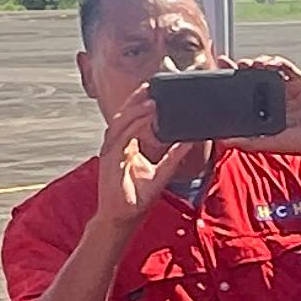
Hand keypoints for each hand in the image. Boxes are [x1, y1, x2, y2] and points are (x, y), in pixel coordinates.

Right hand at [92, 93, 211, 231]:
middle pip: (125, 114)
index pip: (132, 117)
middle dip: (137, 98)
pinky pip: (122, 138)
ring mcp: (111, 151)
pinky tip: (145, 118)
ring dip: (136, 109)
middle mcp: (116, 144)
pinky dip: (134, 126)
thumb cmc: (137, 197)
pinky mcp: (110, 161)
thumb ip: (174, 154)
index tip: (155, 88)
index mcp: (126, 144)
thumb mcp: (162, 171)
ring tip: (152, 99)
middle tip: (152, 84)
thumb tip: (189, 139)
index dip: (141, 101)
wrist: (123, 217)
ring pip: (122, 122)